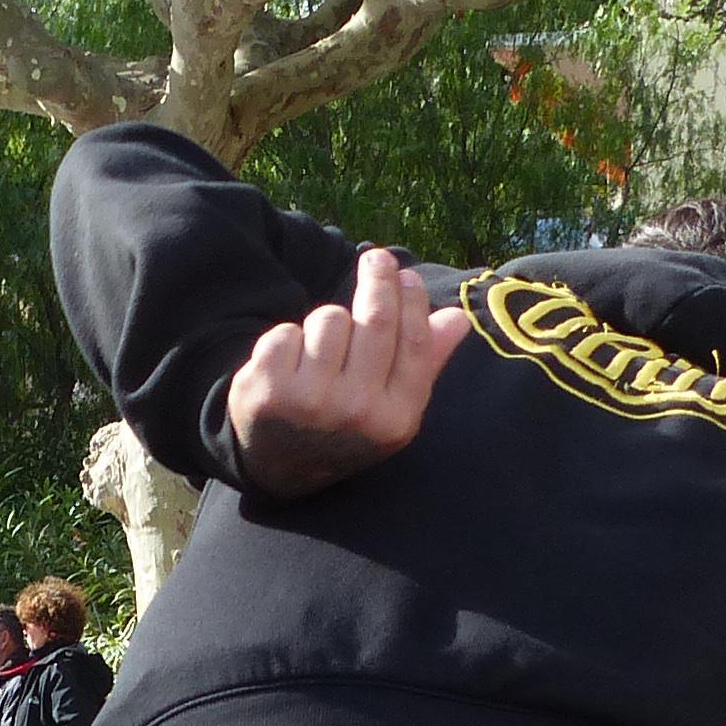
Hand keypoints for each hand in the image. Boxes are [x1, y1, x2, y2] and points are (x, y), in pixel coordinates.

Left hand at [226, 245, 472, 499]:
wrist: (278, 468)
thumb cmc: (344, 427)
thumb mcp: (391, 409)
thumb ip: (424, 363)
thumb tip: (457, 318)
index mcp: (396, 418)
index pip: (413, 341)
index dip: (411, 300)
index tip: (406, 275)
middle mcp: (356, 411)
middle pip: (375, 320)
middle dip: (378, 279)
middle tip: (377, 258)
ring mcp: (310, 401)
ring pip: (329, 320)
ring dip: (327, 322)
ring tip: (322, 348)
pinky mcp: (268, 389)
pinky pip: (287, 332)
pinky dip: (288, 339)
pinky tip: (290, 364)